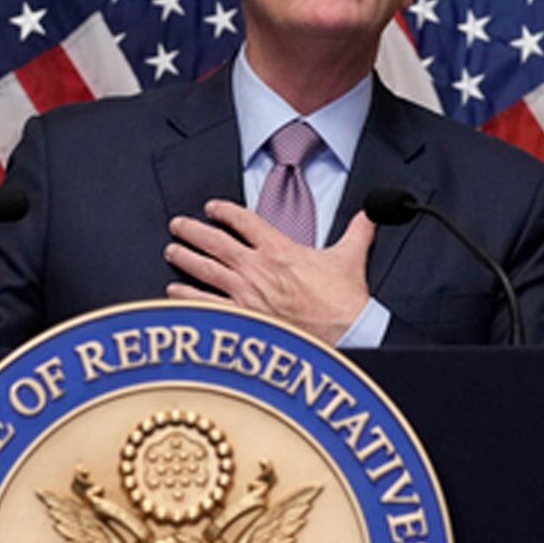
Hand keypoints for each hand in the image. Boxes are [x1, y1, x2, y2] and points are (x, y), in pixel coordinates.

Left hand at [164, 199, 375, 344]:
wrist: (344, 335)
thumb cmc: (344, 302)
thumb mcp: (351, 257)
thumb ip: (358, 230)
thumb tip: (372, 213)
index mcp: (280, 250)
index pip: (244, 221)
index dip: (224, 210)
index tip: (212, 207)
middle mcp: (257, 269)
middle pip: (215, 242)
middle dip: (193, 230)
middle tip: (178, 224)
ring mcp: (246, 294)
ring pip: (206, 270)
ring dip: (185, 259)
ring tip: (172, 251)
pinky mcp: (243, 319)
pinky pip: (206, 304)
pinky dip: (187, 297)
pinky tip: (173, 292)